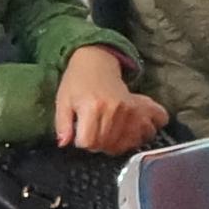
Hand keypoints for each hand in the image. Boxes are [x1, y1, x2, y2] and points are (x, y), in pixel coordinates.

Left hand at [53, 48, 167, 153]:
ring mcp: (129, 109)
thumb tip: (63, 143)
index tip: (81, 136)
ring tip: (107, 134)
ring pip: (125, 143)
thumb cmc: (77, 83)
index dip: (82, 143)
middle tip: (93, 134)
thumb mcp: (62, 102)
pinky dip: (138, 138)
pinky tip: (128, 134)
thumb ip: (62, 125)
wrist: (96, 63)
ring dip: (116, 145)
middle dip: (97, 145)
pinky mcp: (140, 108)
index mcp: (92, 107)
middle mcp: (113, 109)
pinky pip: (146, 132)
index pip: (89, 142)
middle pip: (106, 145)